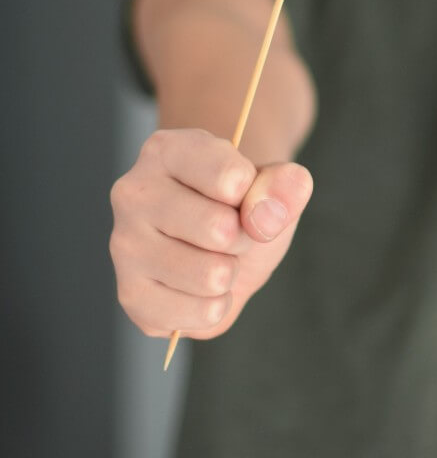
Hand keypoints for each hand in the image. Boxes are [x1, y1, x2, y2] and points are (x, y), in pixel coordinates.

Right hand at [110, 128, 312, 338]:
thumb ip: (285, 185)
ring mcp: (125, 246)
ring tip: (215, 256)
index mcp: (165, 149)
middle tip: (229, 230)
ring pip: (210, 276)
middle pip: (219, 229)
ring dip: (230, 273)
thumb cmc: (242, 203)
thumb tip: (263, 218)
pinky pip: (201, 314)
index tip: (240, 191)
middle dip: (242, 237)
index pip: (231, 179)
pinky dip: (217, 306)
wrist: (221, 242)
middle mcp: (133, 193)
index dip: (253, 194)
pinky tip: (200, 286)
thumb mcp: (273, 184)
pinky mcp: (131, 296)